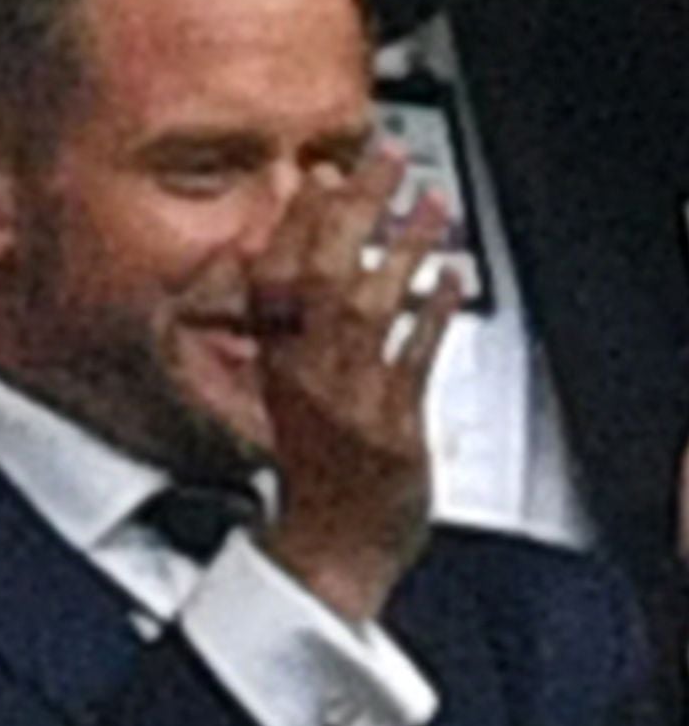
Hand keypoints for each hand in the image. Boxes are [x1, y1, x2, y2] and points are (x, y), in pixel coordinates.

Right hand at [250, 138, 454, 627]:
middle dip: (353, 213)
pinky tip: (450, 277)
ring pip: (370, 308)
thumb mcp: (285, 411)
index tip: (319, 177)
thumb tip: (303, 297)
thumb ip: (292, 352)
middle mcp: (307, 382)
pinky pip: (413, 357)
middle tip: (379, 163)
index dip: (298, 224)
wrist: (327, 562)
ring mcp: (350, 403)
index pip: (275, 283)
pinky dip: (434, 312)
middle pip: (323, 278)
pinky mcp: (393, 426)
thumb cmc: (313, 489)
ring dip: (403, 248)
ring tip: (429, 206)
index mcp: (274, 376)